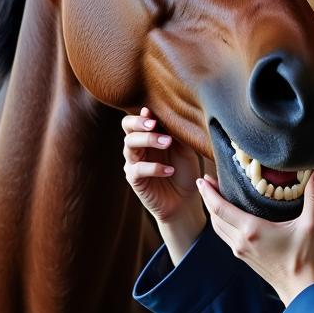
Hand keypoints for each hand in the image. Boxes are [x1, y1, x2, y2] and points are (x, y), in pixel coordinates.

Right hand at [122, 107, 204, 261]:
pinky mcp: (134, 179)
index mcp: (148, 134)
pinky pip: (137, 169)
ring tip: (167, 142)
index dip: (143, 113)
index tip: (153, 111)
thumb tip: (178, 113)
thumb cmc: (185, 171)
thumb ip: (178, 133)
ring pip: (130, 145)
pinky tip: (169, 170)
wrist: (184, 201)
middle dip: (139, 123)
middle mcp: (138, 146)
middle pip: (127, 127)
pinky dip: (153, 168)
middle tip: (154, 124)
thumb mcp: (185, 149)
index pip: (138, 118)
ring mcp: (134, 162)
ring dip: (148, 140)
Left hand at [195, 170, 313, 306]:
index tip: (203, 178)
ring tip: (212, 194)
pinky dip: (220, 222)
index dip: (209, 192)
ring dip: (212, 210)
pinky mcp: (242, 255)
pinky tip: (225, 214)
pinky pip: (224, 235)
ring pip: (217, 227)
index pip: (220, 208)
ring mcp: (239, 249)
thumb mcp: (310, 225)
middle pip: (214, 216)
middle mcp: (240, 240)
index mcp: (252, 230)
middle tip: (206, 179)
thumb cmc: (303, 257)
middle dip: (207, 197)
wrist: (298, 287)